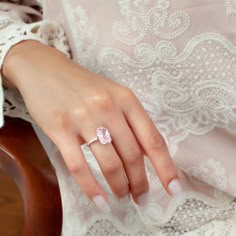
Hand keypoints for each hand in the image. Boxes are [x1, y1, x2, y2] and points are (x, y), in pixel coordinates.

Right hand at [3, 40, 181, 210]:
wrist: (45, 69)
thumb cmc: (83, 85)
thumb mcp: (113, 95)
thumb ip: (130, 121)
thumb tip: (145, 154)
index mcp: (126, 99)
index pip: (153, 139)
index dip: (166, 167)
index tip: (174, 189)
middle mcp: (108, 108)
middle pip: (133, 155)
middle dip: (140, 182)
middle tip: (141, 197)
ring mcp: (83, 118)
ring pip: (109, 163)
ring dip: (120, 186)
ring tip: (122, 197)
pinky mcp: (60, 129)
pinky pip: (79, 165)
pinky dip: (91, 188)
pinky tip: (99, 200)